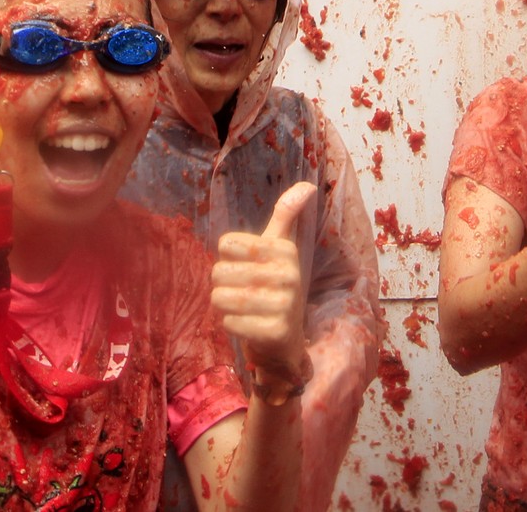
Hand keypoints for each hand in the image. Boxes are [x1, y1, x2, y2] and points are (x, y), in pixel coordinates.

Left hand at [212, 182, 313, 378]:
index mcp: (285, 250)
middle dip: (222, 285)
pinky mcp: (274, 330)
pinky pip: (229, 322)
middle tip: (243, 293)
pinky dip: (231, 325)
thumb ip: (286, 216)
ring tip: (243, 309)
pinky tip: (248, 325)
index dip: (228, 259)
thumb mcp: (281, 250)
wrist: (286, 341)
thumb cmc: (275, 288)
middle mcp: (288, 274)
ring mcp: (283, 303)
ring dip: (224, 306)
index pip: (226, 244)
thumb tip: (307, 185)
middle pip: (219, 272)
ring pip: (220, 298)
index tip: (247, 268)